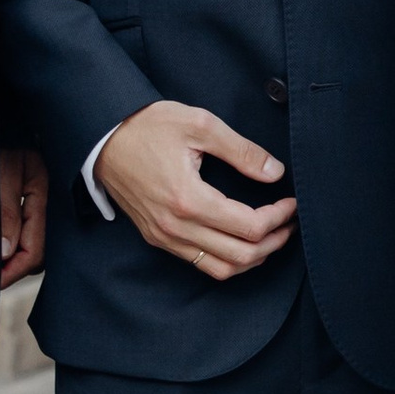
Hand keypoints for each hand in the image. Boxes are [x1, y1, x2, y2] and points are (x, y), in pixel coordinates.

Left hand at [0, 143, 48, 287]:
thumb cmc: (0, 135)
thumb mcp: (0, 171)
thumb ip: (5, 210)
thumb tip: (6, 252)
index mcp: (42, 195)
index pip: (34, 251)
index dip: (13, 271)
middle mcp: (45, 201)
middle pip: (37, 252)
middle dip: (15, 269)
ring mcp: (39, 199)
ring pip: (33, 242)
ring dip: (14, 256)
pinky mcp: (30, 195)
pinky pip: (27, 229)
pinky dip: (14, 242)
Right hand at [95, 101, 295, 281]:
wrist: (103, 138)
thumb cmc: (148, 127)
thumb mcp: (199, 124)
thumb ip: (241, 150)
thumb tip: (275, 172)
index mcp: (188, 199)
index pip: (250, 226)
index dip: (279, 217)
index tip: (291, 202)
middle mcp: (176, 227)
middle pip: (241, 255)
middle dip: (274, 242)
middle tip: (289, 223)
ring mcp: (165, 237)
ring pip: (222, 268)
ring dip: (253, 258)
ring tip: (271, 236)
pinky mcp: (158, 238)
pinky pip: (201, 264)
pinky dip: (228, 260)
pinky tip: (241, 241)